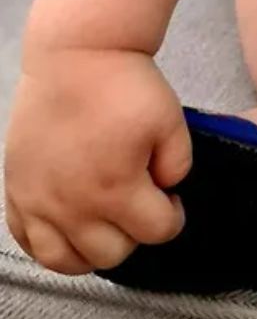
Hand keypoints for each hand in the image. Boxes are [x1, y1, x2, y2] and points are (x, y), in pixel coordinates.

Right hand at [3, 46, 189, 273]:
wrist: (74, 57)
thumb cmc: (124, 86)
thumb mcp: (172, 123)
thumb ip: (178, 166)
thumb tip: (167, 190)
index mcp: (114, 188)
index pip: (156, 233)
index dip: (172, 216)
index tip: (170, 197)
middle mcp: (70, 204)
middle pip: (111, 254)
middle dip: (134, 234)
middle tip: (138, 204)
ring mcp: (36, 200)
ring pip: (63, 261)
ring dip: (90, 250)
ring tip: (105, 224)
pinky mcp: (15, 190)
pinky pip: (25, 240)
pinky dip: (49, 242)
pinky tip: (67, 226)